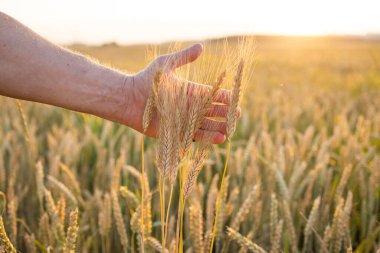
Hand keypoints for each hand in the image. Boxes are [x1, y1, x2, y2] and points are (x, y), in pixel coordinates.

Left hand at [122, 44, 237, 143]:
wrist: (129, 99)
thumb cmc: (146, 80)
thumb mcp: (165, 65)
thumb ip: (183, 57)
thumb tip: (201, 46)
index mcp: (190, 91)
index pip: (211, 95)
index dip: (223, 97)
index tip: (234, 98)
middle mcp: (188, 107)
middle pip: (212, 111)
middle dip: (225, 113)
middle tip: (237, 115)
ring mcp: (183, 121)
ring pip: (206, 125)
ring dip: (219, 127)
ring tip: (232, 129)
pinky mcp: (176, 132)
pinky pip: (195, 137)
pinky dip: (207, 138)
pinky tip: (220, 138)